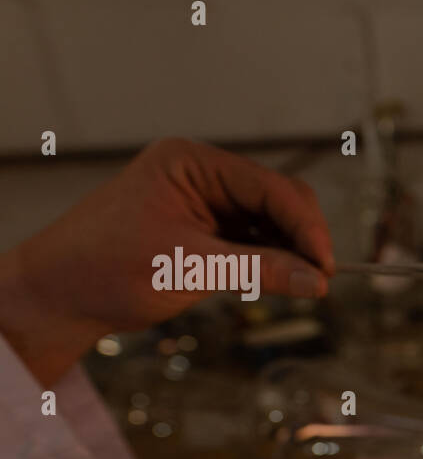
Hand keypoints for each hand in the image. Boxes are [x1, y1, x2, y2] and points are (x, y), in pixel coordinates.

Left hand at [0, 138, 334, 384]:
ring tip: (303, 286)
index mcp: (191, 163)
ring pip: (271, 222)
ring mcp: (204, 202)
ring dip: (289, 253)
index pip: (271, 187)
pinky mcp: (205, 229)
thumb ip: (260, 270)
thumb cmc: (104, 269)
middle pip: (278, 199)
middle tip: (321, 280)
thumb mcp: (191, 267)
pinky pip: (254, 240)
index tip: (328, 267)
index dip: (306, 226)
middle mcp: (201, 175)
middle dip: (302, 238)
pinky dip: (271, 261)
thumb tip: (317, 280)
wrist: (59, 295)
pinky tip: (281, 282)